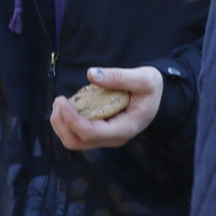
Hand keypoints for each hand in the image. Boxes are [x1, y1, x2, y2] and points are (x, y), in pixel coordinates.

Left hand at [49, 65, 163, 149]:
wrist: (156, 97)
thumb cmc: (152, 88)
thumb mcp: (143, 78)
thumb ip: (119, 76)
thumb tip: (92, 74)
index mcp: (124, 129)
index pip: (90, 134)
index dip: (72, 119)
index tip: (63, 101)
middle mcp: (112, 138)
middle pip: (76, 142)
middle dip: (61, 123)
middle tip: (59, 100)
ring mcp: (104, 138)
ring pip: (73, 141)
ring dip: (61, 124)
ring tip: (60, 102)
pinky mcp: (98, 133)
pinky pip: (75, 134)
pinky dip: (66, 122)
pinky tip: (67, 106)